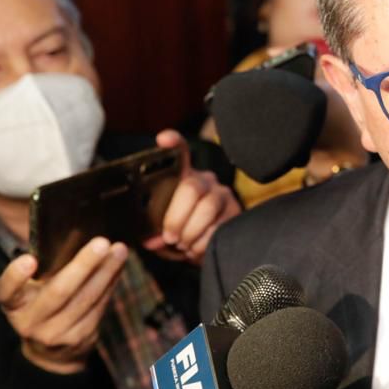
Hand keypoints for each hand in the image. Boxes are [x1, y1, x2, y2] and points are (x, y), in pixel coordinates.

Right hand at [0, 237, 127, 373]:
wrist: (49, 350)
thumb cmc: (41, 305)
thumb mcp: (31, 291)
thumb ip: (44, 269)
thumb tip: (76, 233)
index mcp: (14, 304)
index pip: (7, 291)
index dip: (15, 276)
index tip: (29, 259)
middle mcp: (30, 321)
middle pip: (58, 292)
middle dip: (83, 265)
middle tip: (101, 243)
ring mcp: (55, 333)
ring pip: (85, 299)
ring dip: (106, 272)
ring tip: (119, 250)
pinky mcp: (79, 338)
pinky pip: (99, 307)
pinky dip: (111, 283)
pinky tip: (118, 267)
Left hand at [142, 129, 240, 263]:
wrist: (208, 249)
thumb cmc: (181, 234)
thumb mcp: (164, 230)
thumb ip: (154, 232)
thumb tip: (152, 241)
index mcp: (183, 179)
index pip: (181, 153)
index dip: (174, 142)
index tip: (163, 139)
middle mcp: (206, 181)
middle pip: (191, 188)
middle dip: (176, 218)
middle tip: (170, 237)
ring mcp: (223, 195)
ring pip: (207, 209)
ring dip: (191, 233)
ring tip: (184, 245)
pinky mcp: (236, 212)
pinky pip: (219, 227)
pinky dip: (203, 244)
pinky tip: (197, 248)